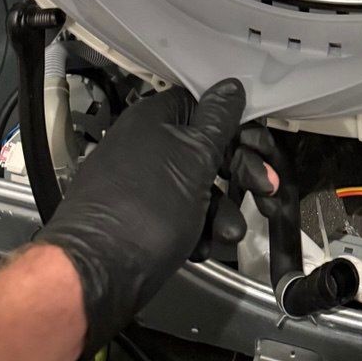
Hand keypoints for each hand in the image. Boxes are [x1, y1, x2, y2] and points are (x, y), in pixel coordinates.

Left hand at [38, 79, 274, 357]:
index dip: (237, 127)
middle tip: (265, 190)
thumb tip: (230, 85)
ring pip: (194, 186)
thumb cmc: (149, 207)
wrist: (96, 274)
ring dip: (219, 210)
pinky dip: (194, 228)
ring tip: (229, 234)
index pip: (205, 106)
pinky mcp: (136, 217)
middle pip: (204, 148)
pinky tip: (203, 247)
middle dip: (238, 174)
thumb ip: (218, 120)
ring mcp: (137, 182)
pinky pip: (175, 213)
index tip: (261, 149)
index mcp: (153, 117)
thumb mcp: (196, 158)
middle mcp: (142, 143)